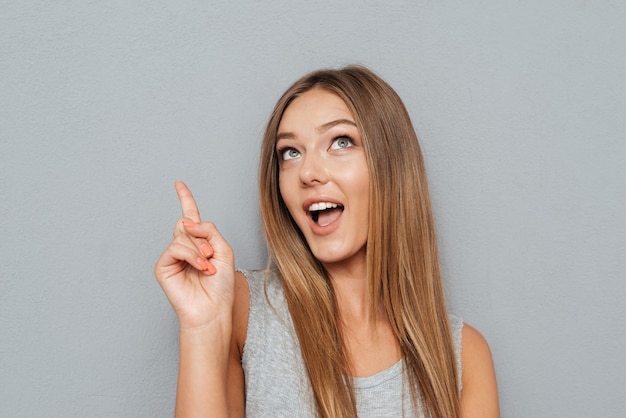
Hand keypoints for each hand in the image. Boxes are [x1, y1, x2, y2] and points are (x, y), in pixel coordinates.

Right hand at [154, 182, 234, 329]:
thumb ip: (209, 230)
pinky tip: (200, 268)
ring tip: (207, 267)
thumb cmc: (221, 285)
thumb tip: (188, 222)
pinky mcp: (163, 266)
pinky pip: (176, 247)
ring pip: (182, 234)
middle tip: (211, 256)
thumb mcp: (225, 251)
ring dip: (200, 250)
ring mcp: (172, 256)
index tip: (179, 184)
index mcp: (200, 243)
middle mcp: (184, 247)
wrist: (213, 309)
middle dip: (202, 237)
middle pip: (187, 223)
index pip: (191, 216)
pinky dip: (191, 256)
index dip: (185, 199)